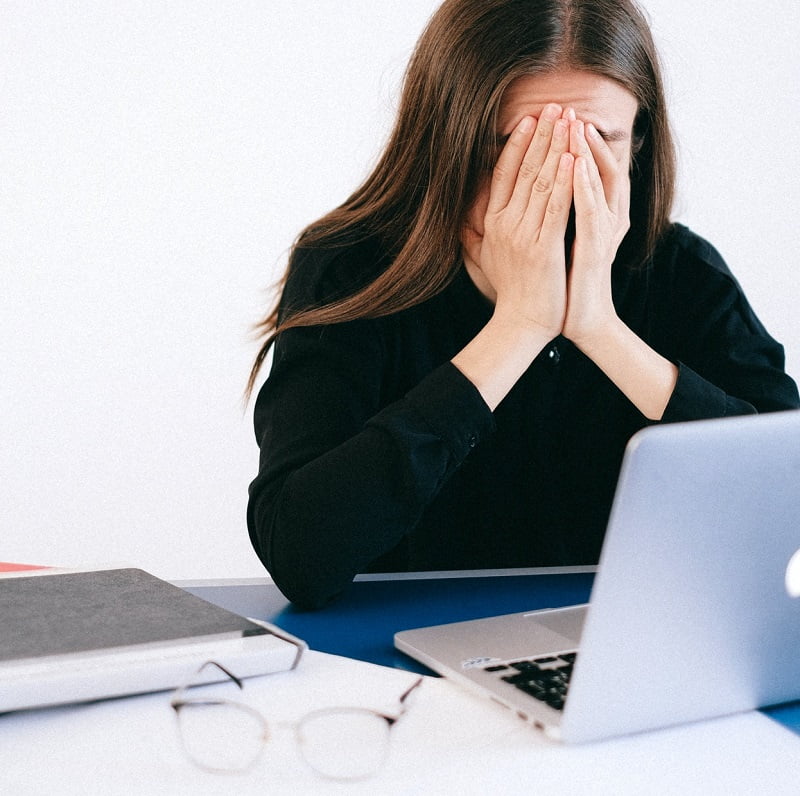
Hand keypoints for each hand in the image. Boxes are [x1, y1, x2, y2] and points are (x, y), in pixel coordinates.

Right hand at [461, 103, 573, 338]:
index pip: (504, 174)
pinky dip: (564, 180)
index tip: (530, 118)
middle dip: (542, 134)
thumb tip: (467, 212)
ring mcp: (523, 235)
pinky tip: (573, 156)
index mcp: (493, 223)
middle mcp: (504, 224)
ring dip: (556, 147)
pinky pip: (556, 207)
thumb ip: (478, 230)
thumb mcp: (486, 256)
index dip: (517, 144)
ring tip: (568, 119)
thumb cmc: (510, 290)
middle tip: (556, 105)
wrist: (521, 323)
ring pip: (541, 182)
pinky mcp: (543, 248)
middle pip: (525, 170)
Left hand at [562, 118, 630, 348]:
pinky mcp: (598, 247)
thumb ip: (544, 219)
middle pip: (593, 167)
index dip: (567, 144)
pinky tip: (574, 165)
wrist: (581, 319)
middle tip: (564, 109)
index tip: (548, 121)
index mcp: (591, 214)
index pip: (580, 169)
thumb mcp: (552, 244)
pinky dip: (584, 186)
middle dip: (578, 137)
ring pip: (598, 182)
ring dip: (585, 152)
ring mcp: (604, 231)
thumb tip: (518, 200)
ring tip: (572, 125)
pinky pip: (592, 210)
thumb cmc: (564, 284)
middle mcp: (604, 217)